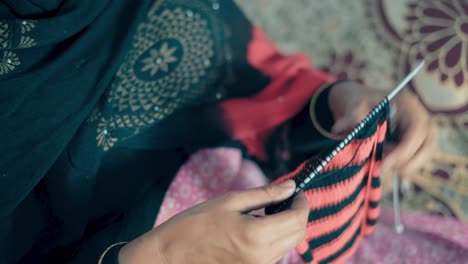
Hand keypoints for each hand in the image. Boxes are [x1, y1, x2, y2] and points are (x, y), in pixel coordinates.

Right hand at [119, 180, 308, 263]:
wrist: (170, 256)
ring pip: (288, 246)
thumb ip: (264, 194)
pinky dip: (275, 239)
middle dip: (298, 214)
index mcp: (256, 235)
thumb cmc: (194, 224)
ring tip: (269, 211)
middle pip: (297, 235)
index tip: (298, 192)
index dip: (303, 203)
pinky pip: (274, 255)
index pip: (297, 219)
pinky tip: (259, 227)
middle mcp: (262, 257)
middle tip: (287, 199)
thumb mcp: (229, 201)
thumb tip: (290, 186)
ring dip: (287, 227)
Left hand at [328, 81, 435, 175]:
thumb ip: (350, 117)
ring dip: (404, 166)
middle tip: (381, 169)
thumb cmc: (358, 102)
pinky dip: (402, 165)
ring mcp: (423, 130)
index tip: (384, 165)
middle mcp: (421, 116)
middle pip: (427, 145)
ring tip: (379, 166)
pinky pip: (417, 159)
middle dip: (406, 162)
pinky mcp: (418, 142)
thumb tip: (338, 128)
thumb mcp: (353, 106)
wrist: (359, 103)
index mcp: (408, 104)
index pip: (416, 131)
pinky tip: (383, 164)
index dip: (403, 151)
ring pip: (424, 155)